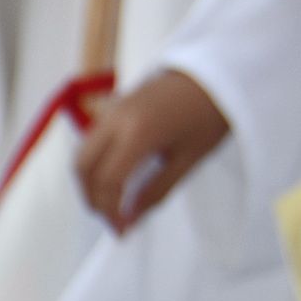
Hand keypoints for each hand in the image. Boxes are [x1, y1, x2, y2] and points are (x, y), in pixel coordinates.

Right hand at [75, 68, 229, 231]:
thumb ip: (156, 191)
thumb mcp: (189, 159)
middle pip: (83, 168)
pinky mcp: (114, 104)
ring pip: (82, 154)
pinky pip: (92, 140)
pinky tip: (116, 179)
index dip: (110, 210)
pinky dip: (95, 164)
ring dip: (90, 182)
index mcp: (137, 132)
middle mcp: (115, 119)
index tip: (123, 230)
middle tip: (115, 219)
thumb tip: (130, 219)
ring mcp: (111, 108)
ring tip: (114, 203)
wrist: (217, 71)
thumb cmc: (210, 114)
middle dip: (93, 199)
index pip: (107, 181)